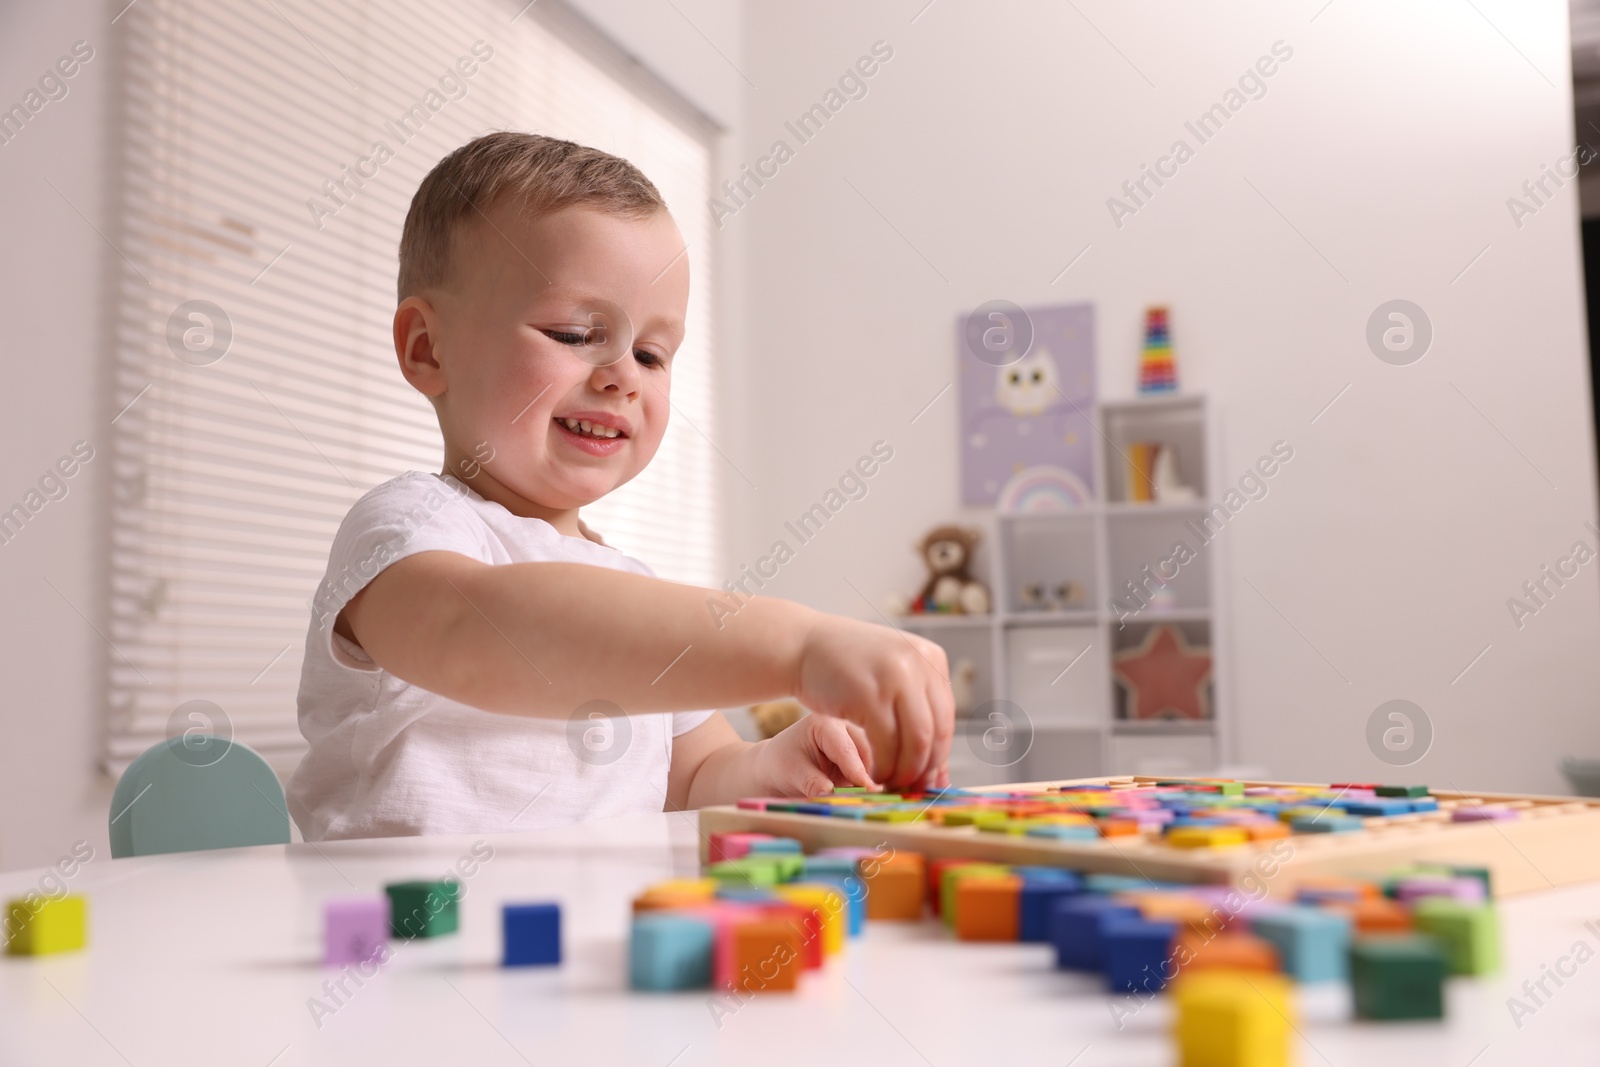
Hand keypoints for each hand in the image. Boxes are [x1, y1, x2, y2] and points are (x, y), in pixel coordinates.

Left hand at [753, 715, 876, 796]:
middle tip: (870, 800)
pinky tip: (863, 797)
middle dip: (867, 777)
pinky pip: (871, 770)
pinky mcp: (858, 755)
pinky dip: (867, 784)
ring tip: (862, 800)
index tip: (869, 791)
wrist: (776, 767)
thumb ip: (813, 783)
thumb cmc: (781, 765)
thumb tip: (831, 796)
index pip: (846, 750)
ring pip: (873, 762)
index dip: (857, 773)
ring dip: (868, 781)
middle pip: (865, 753)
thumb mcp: (793, 773)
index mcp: (824, 723)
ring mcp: (854, 740)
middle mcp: (844, 726)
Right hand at [793, 615, 953, 788]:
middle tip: (910, 787)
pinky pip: (887, 745)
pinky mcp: (869, 695)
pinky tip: (873, 774)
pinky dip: (883, 767)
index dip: (937, 752)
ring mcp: (895, 677)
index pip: (946, 716)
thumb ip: (917, 703)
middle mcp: (919, 663)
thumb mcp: (891, 671)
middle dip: (924, 766)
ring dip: (905, 771)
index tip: (925, 775)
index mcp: (930, 656)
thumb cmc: (846, 665)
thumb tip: (941, 766)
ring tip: (890, 783)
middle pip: (936, 731)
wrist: (804, 645)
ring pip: (916, 742)